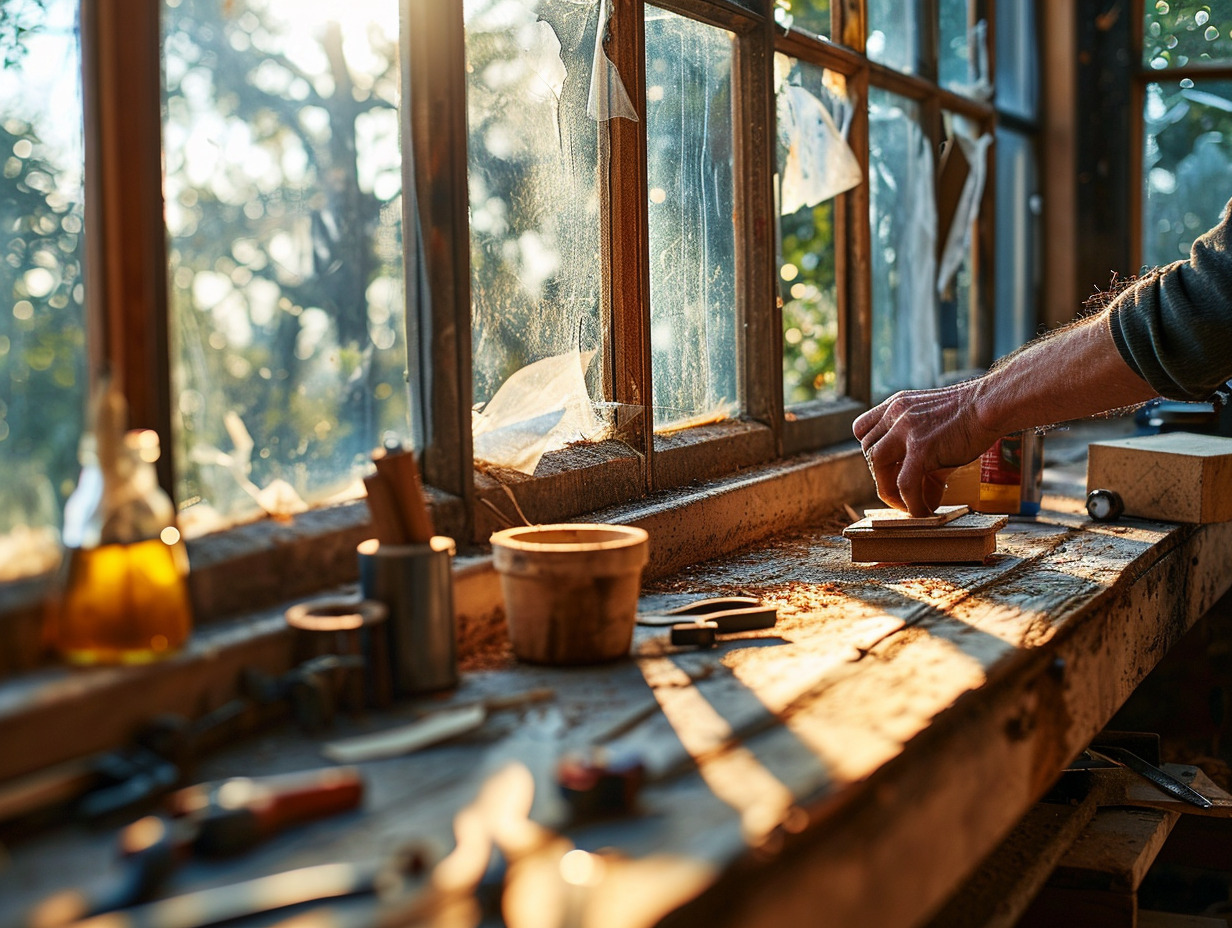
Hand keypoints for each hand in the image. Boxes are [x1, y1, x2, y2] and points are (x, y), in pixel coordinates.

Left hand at [852, 381, 997, 515]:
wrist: (991, 405)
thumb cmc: (970, 418)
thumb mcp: (934, 428)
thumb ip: (922, 458)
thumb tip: (924, 498)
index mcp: (896, 406)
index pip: (862, 429)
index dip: (870, 451)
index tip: (887, 468)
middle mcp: (895, 415)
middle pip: (868, 451)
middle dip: (881, 476)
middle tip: (900, 494)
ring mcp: (906, 430)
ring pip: (878, 466)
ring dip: (889, 491)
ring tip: (907, 506)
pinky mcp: (921, 448)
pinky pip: (905, 484)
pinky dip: (911, 503)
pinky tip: (924, 512)